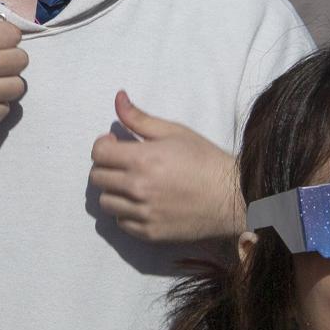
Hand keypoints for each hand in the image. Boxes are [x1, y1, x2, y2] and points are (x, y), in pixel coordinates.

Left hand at [89, 92, 241, 241]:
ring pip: (106, 202)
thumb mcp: (174, 132)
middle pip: (97, 178)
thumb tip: (118, 97)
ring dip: (114, 191)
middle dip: (106, 167)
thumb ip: (140, 118)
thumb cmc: (205, 160)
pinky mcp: (150, 233)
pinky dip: (126, 213)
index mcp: (142, 159)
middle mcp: (138, 188)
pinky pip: (121, 223)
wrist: (231, 196)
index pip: (98, 154)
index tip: (116, 144)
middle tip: (124, 164)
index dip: (103, 145)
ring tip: (133, 185)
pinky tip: (142, 203)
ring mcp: (143, 213)